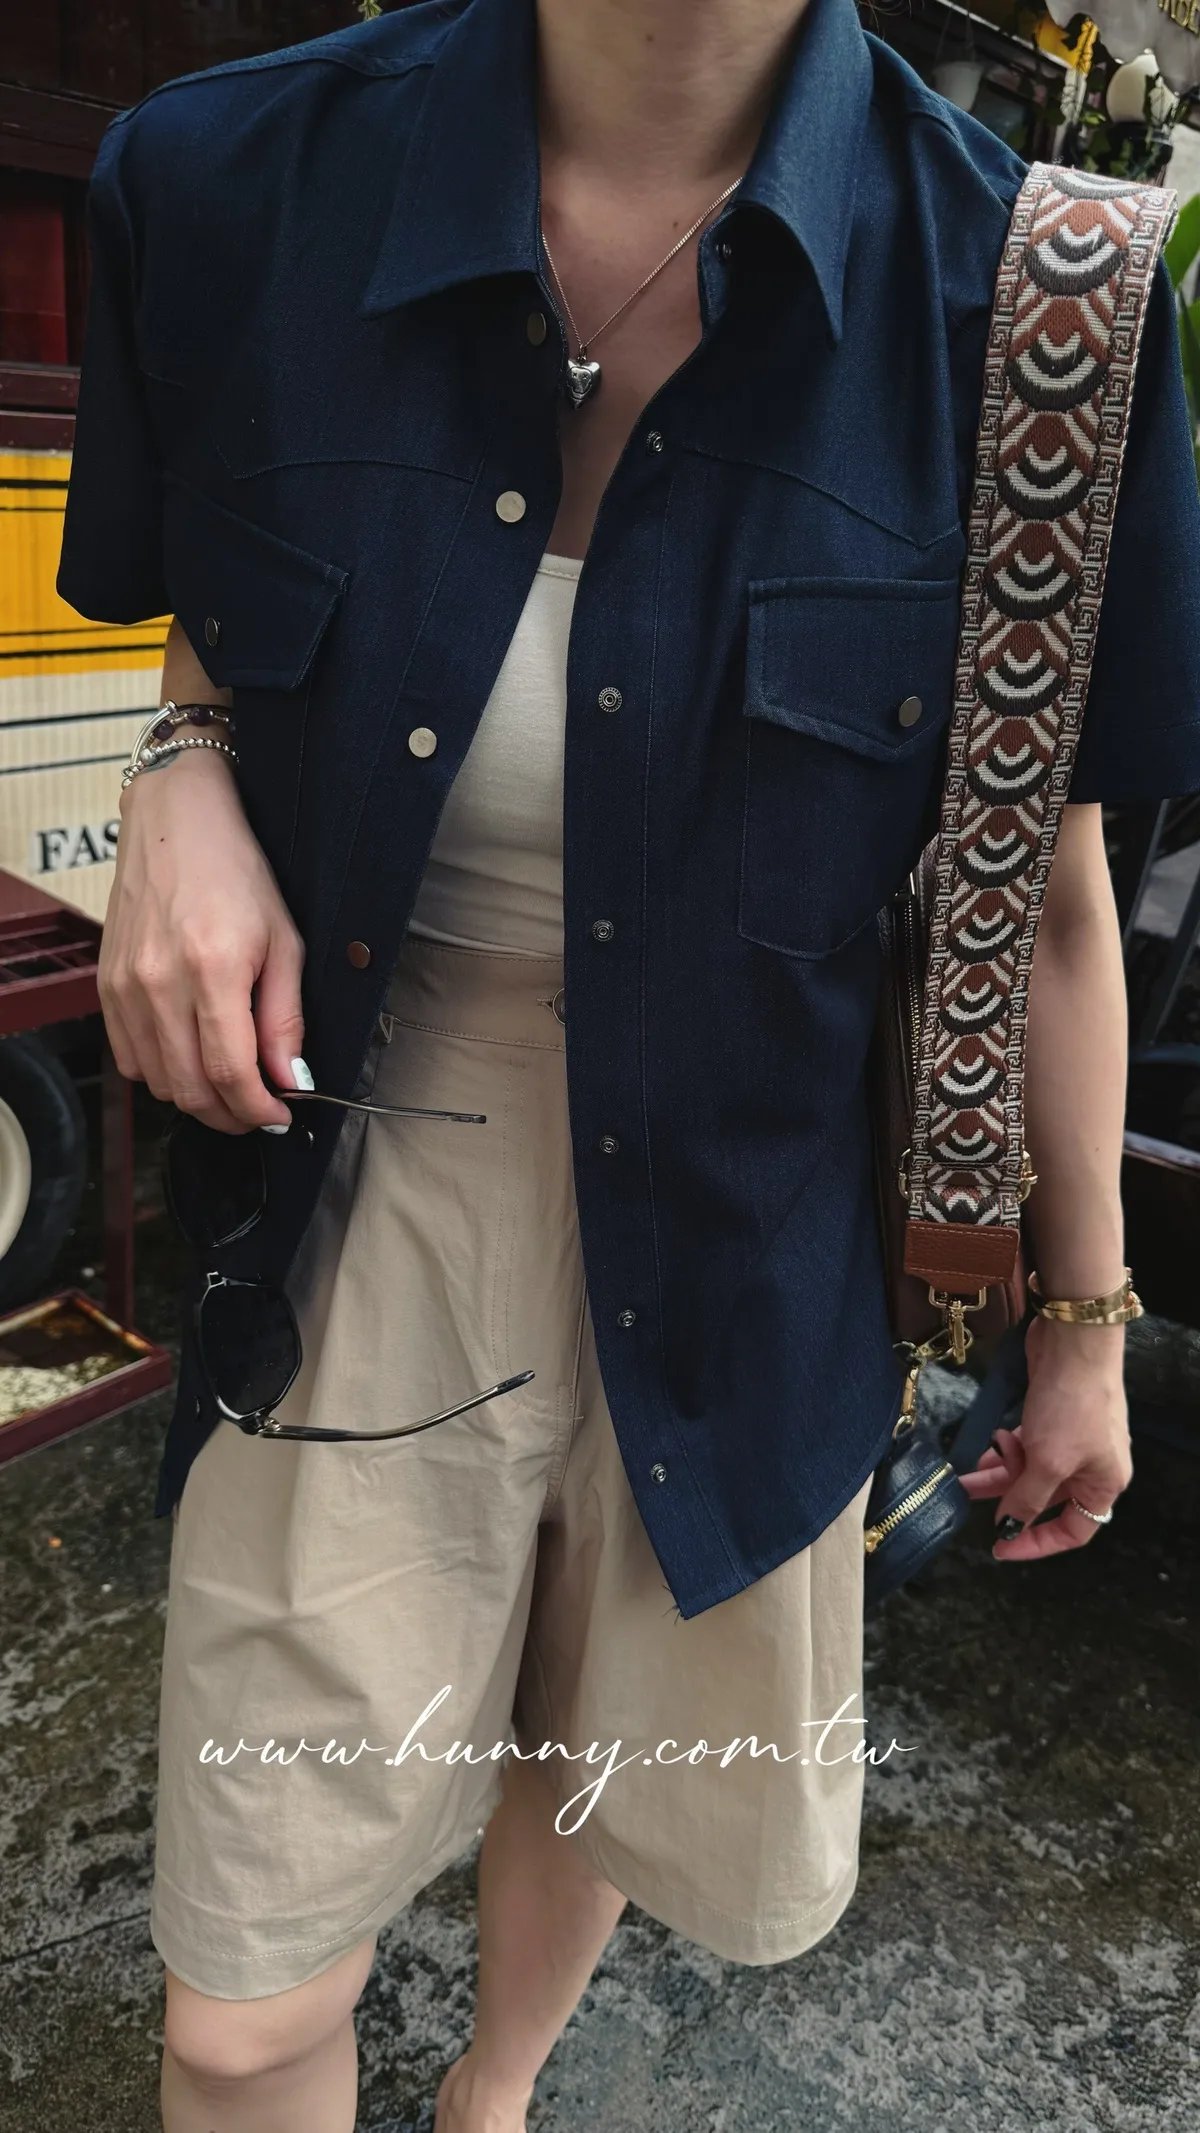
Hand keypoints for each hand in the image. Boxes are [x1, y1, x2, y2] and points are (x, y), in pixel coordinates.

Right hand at [99, 748, 302, 1133]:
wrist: (175, 824)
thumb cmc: (236, 872)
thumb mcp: (284, 942)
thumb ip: (285, 1018)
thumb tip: (290, 1078)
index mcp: (212, 969)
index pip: (230, 1073)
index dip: (258, 1110)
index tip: (279, 1117)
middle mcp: (160, 982)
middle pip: (190, 1090)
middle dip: (231, 1116)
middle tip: (259, 1112)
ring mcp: (126, 986)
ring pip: (158, 1082)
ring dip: (197, 1099)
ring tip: (229, 1087)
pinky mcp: (106, 985)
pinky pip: (129, 1058)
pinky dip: (162, 1074)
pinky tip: (190, 1059)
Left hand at [958, 1312, 1131, 1559]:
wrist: (1073, 1342)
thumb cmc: (1072, 1406)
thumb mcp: (1048, 1462)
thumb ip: (1027, 1499)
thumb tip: (1009, 1527)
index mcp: (1104, 1484)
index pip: (1073, 1531)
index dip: (1036, 1543)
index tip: (999, 1547)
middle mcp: (1092, 1466)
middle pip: (1045, 1498)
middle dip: (1007, 1497)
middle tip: (968, 1493)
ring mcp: (1073, 1440)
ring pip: (1031, 1471)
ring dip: (1001, 1471)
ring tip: (970, 1467)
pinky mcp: (1054, 1418)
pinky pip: (1028, 1446)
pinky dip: (1008, 1448)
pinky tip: (991, 1441)